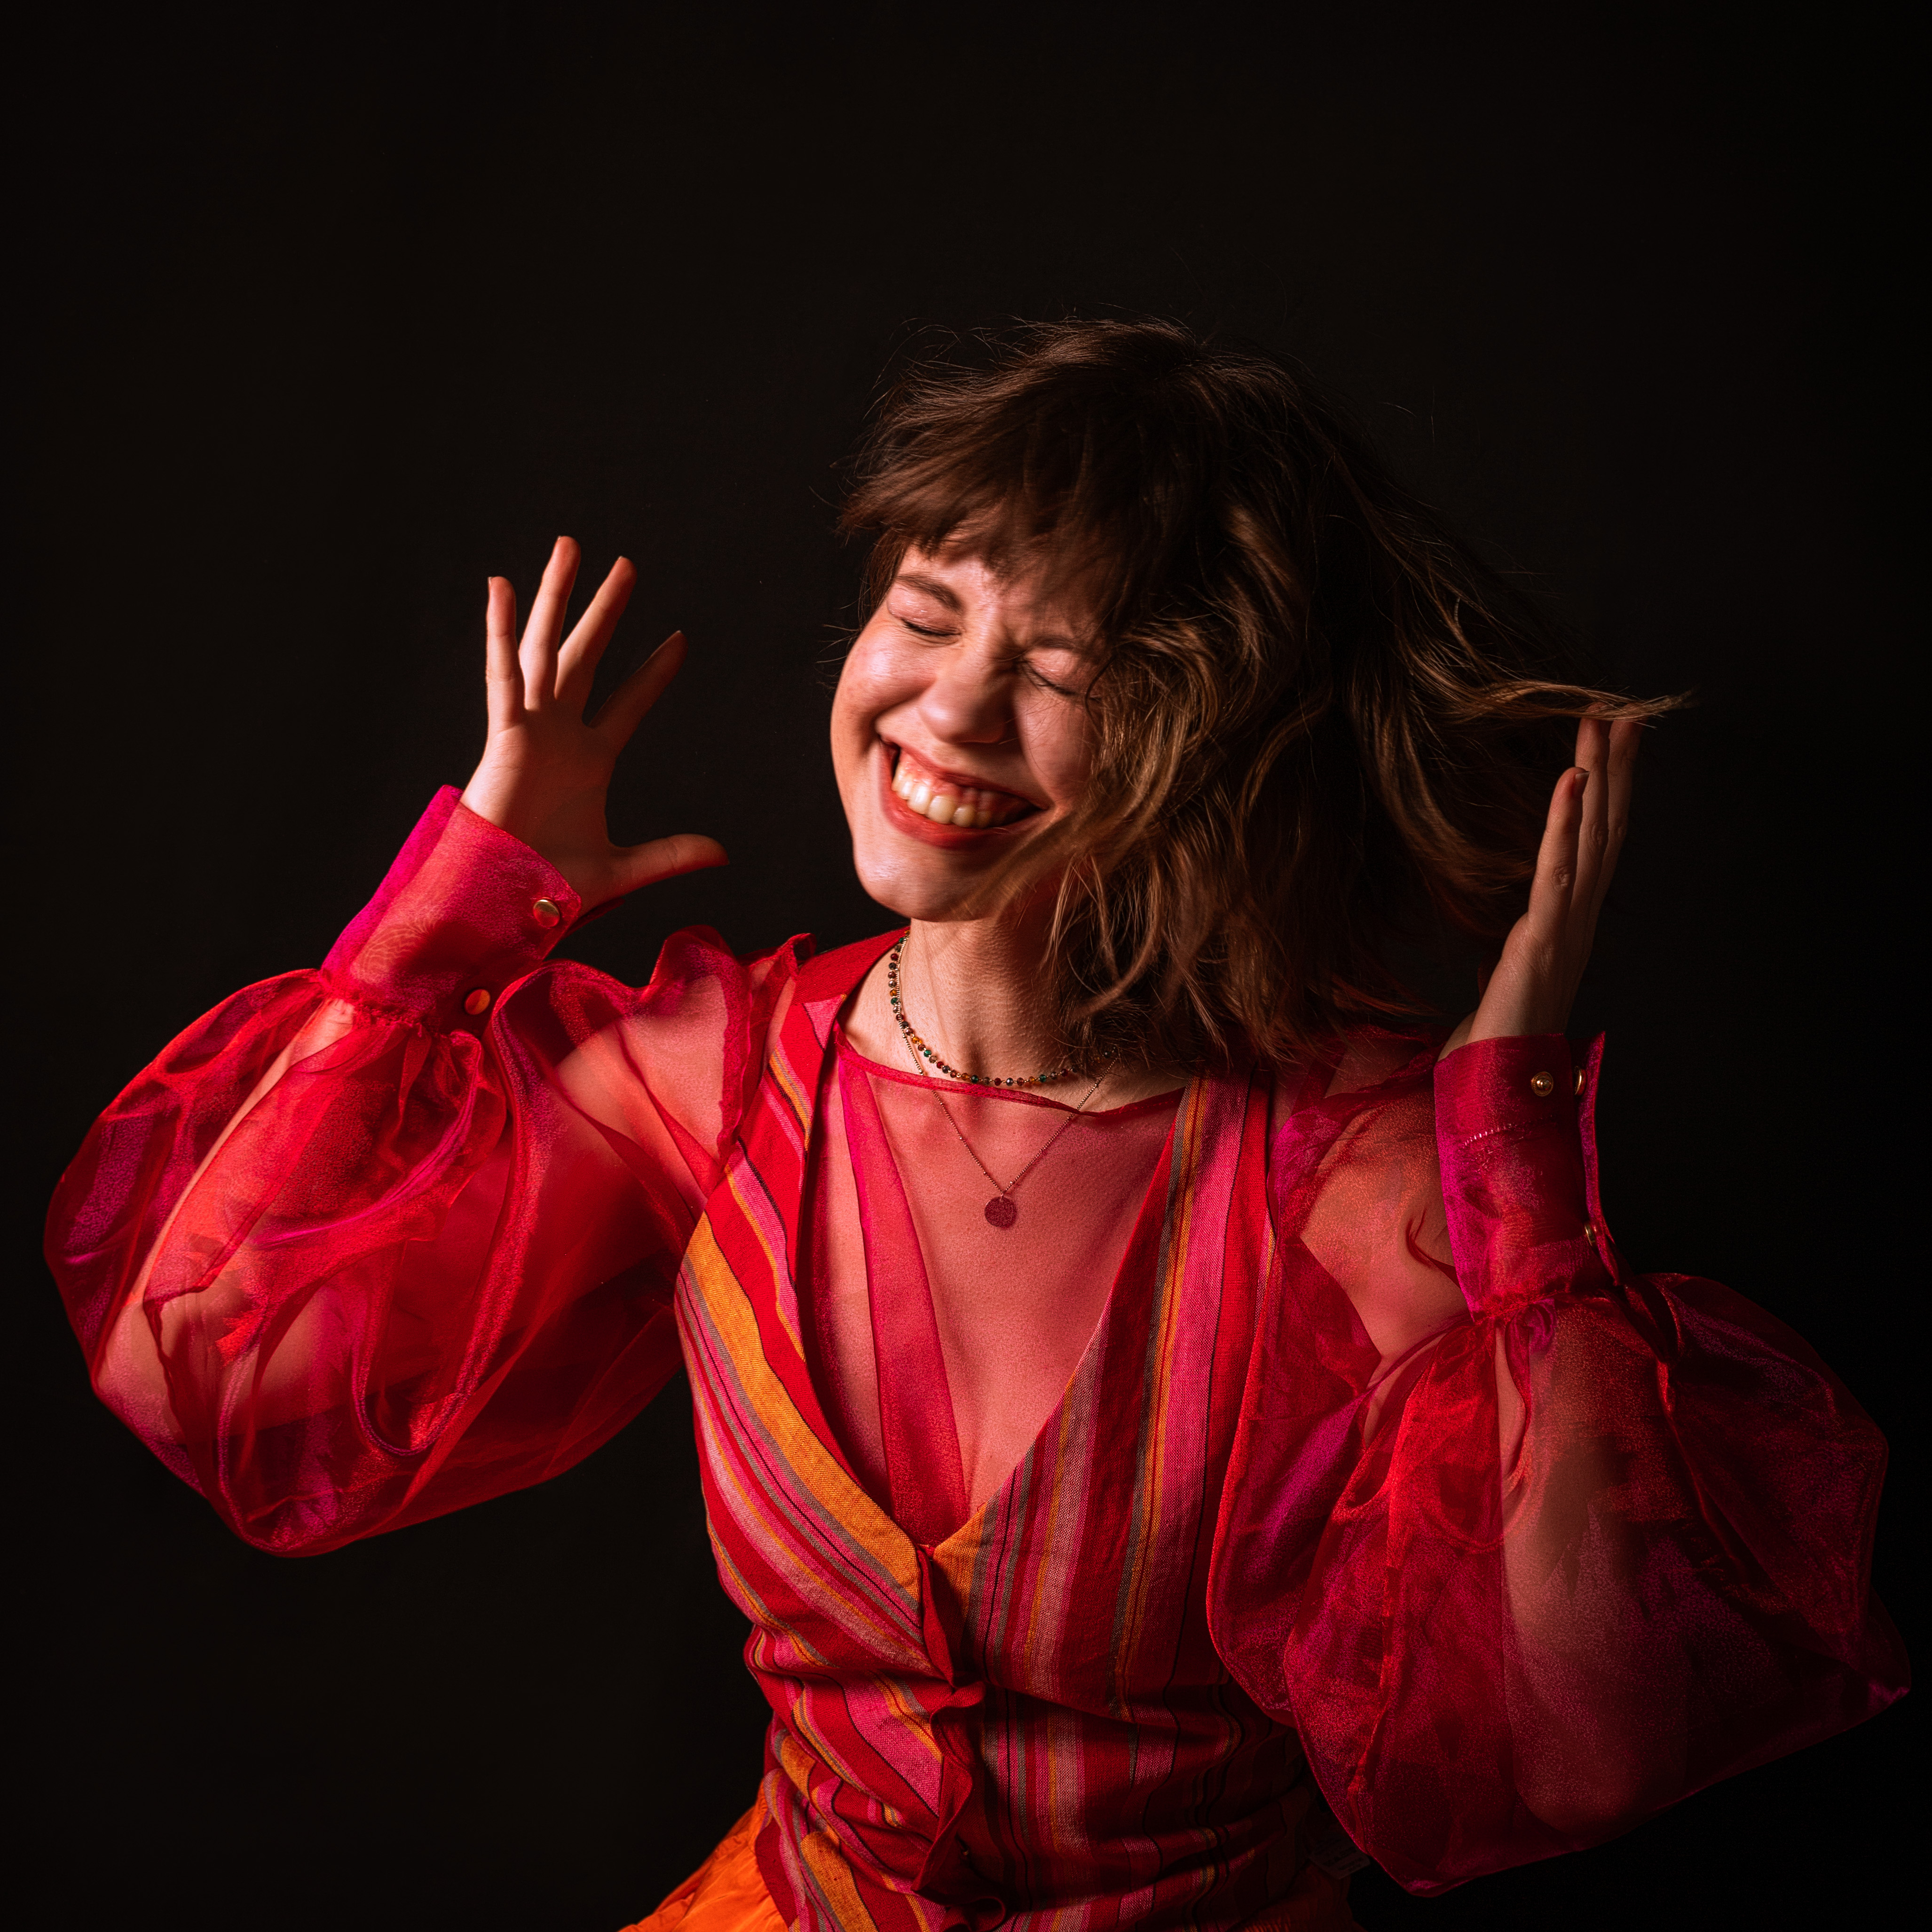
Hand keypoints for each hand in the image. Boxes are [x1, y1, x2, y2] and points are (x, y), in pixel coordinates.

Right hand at [459, 536, 726, 908]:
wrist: (505, 901)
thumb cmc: (551, 887)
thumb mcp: (625, 869)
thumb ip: (672, 854)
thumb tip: (723, 853)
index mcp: (591, 760)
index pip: (630, 702)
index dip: (654, 672)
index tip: (680, 639)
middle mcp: (562, 733)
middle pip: (587, 655)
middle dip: (607, 610)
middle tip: (627, 565)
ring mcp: (531, 727)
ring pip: (547, 647)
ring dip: (558, 597)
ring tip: (572, 548)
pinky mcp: (504, 732)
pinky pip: (503, 673)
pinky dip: (501, 630)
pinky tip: (502, 587)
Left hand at [1445, 716, 1640, 1051]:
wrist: (1493, 1086)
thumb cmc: (1495, 1039)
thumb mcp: (1501, 986)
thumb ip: (1507, 964)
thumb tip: (1492, 961)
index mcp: (1568, 923)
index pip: (1595, 847)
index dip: (1608, 796)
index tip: (1612, 747)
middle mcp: (1577, 919)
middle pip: (1604, 830)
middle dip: (1614, 770)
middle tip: (1622, 712)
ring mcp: (1565, 925)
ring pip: (1589, 838)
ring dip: (1597, 777)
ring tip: (1601, 724)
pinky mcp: (1542, 936)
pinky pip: (1557, 869)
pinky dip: (1565, 822)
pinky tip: (1572, 779)